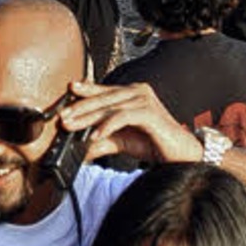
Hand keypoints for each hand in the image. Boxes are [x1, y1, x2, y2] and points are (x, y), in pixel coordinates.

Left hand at [60, 76, 202, 165]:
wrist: (182, 155)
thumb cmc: (155, 144)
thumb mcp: (123, 141)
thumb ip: (103, 141)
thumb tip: (81, 149)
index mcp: (132, 94)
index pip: (104, 91)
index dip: (86, 90)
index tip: (69, 90)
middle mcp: (138, 91)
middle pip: (103, 98)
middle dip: (80, 108)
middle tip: (63, 117)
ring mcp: (145, 99)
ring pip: (110, 106)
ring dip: (88, 117)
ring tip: (72, 126)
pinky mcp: (150, 112)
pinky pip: (123, 116)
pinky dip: (107, 125)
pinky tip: (95, 135)